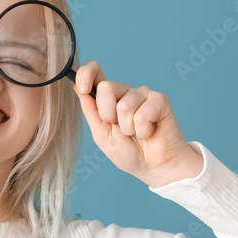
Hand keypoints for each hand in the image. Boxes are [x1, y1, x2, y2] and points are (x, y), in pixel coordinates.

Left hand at [74, 61, 202, 187]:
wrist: (151, 166)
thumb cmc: (128, 151)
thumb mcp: (101, 133)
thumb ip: (90, 110)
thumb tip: (78, 87)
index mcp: (108, 97)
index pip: (94, 72)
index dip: (86, 74)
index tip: (83, 88)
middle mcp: (124, 91)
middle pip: (106, 88)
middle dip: (108, 115)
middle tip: (120, 129)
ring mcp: (142, 94)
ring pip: (125, 105)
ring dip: (128, 128)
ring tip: (136, 133)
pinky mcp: (159, 100)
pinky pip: (143, 115)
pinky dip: (143, 130)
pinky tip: (149, 132)